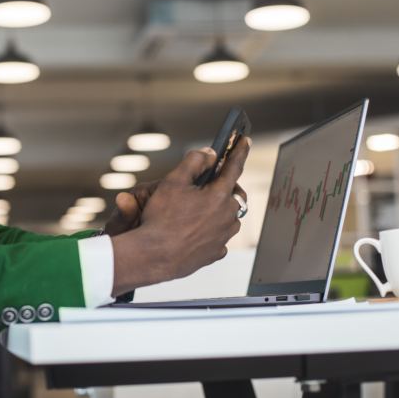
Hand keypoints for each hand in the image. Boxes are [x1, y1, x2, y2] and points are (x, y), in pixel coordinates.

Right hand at [110, 138, 250, 295]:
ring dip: (223, 211)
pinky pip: (220, 240)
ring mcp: (222, 237)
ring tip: (204, 209)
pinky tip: (198, 231)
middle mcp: (226, 217)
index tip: (245, 142)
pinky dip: (214, 233)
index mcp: (218, 196)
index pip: (234, 167)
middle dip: (228, 186)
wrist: (153, 255)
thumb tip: (209, 154)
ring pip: (230, 219)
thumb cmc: (161, 219)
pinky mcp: (214, 253)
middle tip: (213, 183)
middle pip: (236, 196)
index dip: (240, 151)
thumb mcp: (173, 181)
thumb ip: (194, 162)